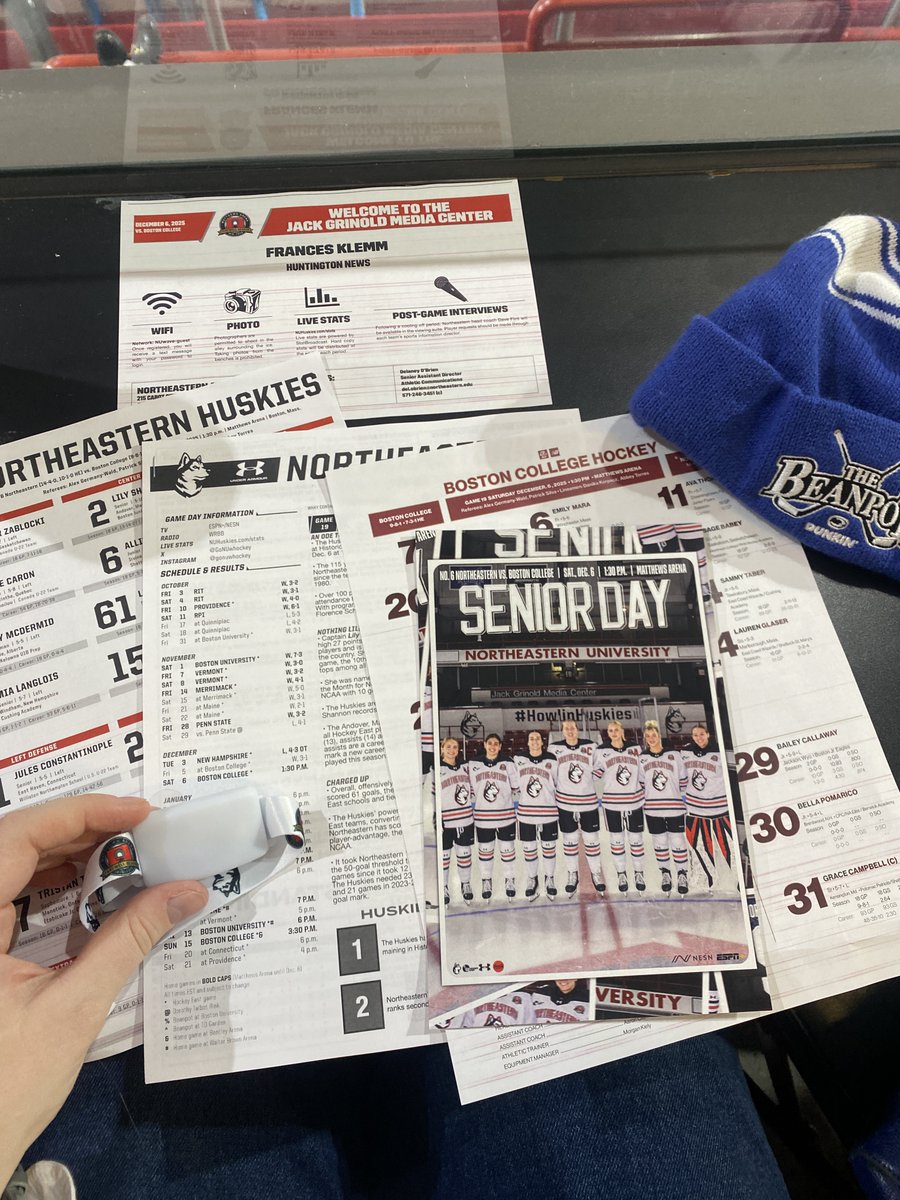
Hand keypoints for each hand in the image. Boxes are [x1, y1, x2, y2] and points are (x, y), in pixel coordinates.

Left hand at [0, 794, 206, 1180]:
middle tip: (144, 831)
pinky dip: (50, 885)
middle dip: (81, 829)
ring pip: (10, 865)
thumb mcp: (73, 1008)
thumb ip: (129, 941)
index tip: (139, 813)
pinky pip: (7, 895)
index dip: (81, 813)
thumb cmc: (6, 1088)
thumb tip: (187, 893)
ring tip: (126, 854)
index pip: (20, 836)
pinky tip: (90, 889)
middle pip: (15, 842)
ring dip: (67, 854)